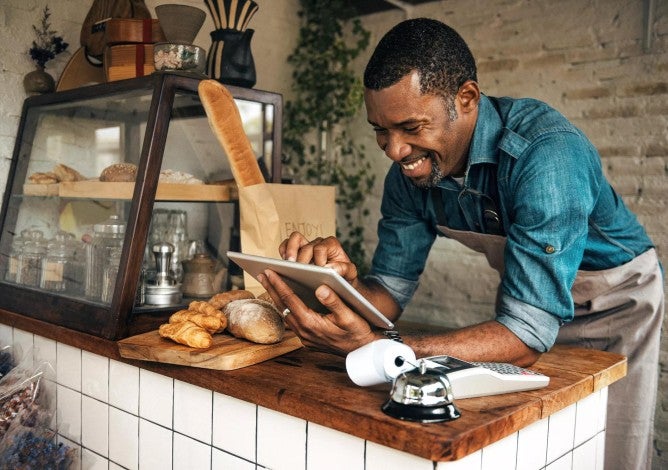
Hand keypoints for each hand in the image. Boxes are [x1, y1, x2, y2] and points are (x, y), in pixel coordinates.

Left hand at [257, 269, 379, 355]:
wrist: (362, 351)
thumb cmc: (358, 331)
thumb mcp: (349, 315)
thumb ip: (334, 301)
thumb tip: (320, 288)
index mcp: (311, 323)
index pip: (290, 300)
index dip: (278, 284)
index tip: (269, 271)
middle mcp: (304, 332)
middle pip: (283, 306)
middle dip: (271, 289)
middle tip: (262, 273)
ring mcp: (304, 337)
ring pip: (285, 313)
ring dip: (276, 298)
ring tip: (269, 283)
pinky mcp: (307, 338)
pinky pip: (291, 320)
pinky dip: (285, 307)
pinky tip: (284, 299)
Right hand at [280, 231, 358, 283]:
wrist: (339, 281)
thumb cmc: (344, 277)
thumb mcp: (350, 274)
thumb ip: (344, 269)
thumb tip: (331, 268)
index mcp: (331, 245)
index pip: (320, 248)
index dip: (318, 259)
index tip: (319, 270)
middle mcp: (318, 242)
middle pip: (306, 245)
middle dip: (302, 258)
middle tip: (299, 270)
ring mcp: (306, 245)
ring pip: (294, 239)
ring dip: (289, 251)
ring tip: (288, 265)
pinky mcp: (296, 252)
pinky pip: (286, 246)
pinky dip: (283, 252)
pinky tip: (283, 265)